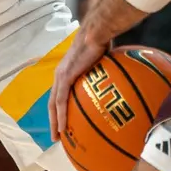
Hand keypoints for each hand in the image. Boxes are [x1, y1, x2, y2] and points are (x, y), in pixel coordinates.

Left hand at [47, 26, 109, 142]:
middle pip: (53, 102)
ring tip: (57, 137)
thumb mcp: (101, 62)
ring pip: (54, 105)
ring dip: (54, 122)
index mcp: (67, 71)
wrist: (97, 32)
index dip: (60, 108)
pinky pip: (61, 102)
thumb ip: (103, 73)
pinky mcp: (65, 78)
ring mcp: (61, 76)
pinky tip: (62, 128)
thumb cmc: (102, 42)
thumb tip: (117, 81)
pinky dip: (60, 116)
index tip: (63, 121)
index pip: (60, 94)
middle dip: (53, 120)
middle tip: (56, 136)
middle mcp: (60, 74)